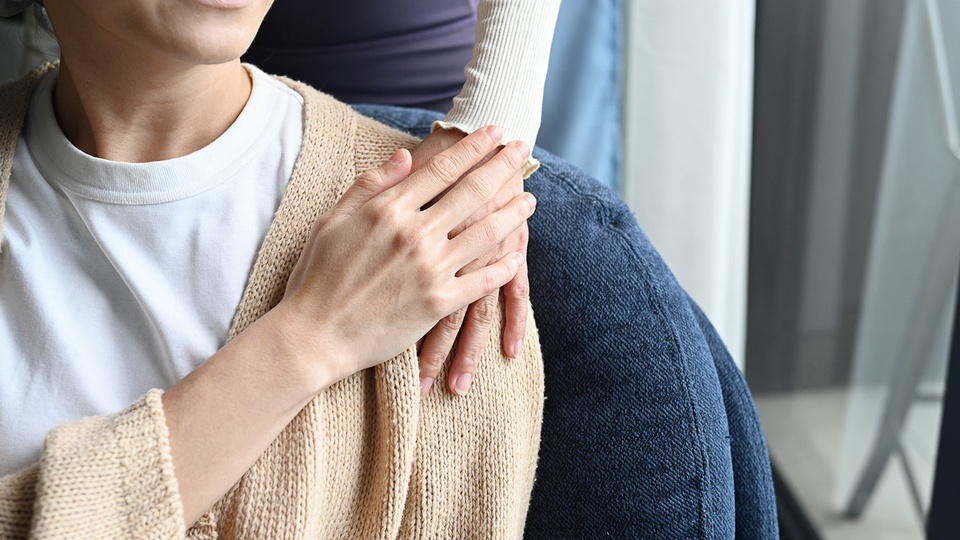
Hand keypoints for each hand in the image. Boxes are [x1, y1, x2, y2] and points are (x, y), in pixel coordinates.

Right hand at [274, 127, 534, 389]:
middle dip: (502, 166)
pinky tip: (517, 254)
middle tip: (523, 149)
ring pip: (486, 232)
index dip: (473, 147)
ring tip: (529, 200)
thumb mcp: (333, 220)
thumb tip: (406, 156)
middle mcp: (414, 234)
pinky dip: (505, 266)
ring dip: (513, 213)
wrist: (314, 335)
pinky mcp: (439, 303)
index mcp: (388, 209)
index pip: (442, 168)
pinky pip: (483, 281)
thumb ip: (370, 185)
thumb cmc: (317, 276)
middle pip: (472, 191)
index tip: (495, 130)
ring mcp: (430, 269)